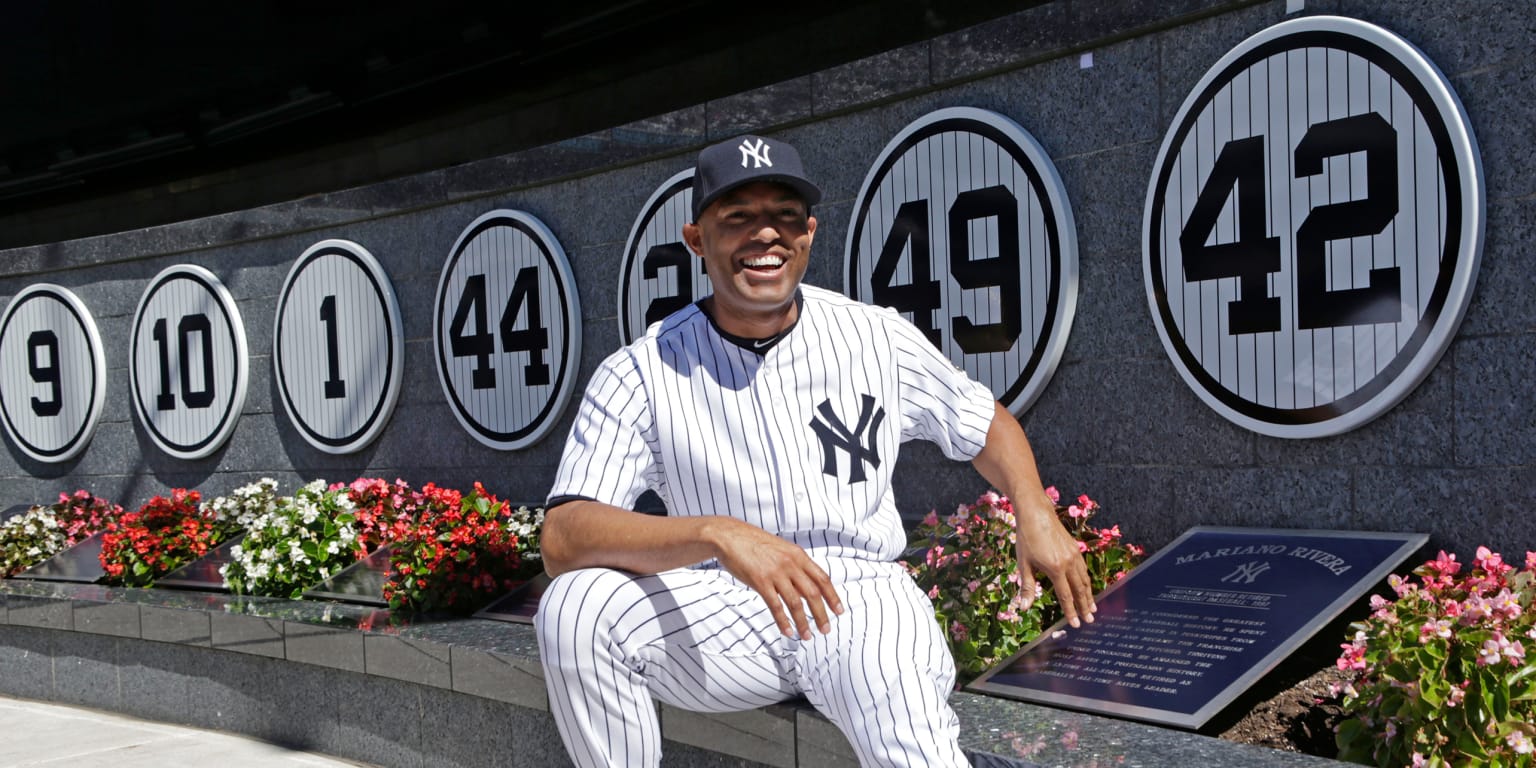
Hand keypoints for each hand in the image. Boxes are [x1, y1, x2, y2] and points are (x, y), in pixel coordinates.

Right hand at [705, 517, 844, 638]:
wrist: (729, 536)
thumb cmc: (754, 543)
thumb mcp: (781, 549)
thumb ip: (794, 566)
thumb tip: (805, 586)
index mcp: (798, 555)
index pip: (822, 578)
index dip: (833, 596)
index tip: (839, 611)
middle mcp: (790, 563)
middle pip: (813, 593)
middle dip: (821, 614)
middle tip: (825, 630)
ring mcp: (775, 572)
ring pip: (796, 603)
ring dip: (803, 622)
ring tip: (807, 636)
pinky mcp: (760, 581)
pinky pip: (776, 606)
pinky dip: (783, 622)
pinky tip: (787, 632)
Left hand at [1014, 502, 1096, 627]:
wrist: (1036, 512)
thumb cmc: (1026, 537)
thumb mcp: (1024, 563)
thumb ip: (1027, 587)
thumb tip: (1024, 607)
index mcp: (1056, 568)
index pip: (1066, 596)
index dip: (1071, 612)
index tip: (1075, 624)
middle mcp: (1069, 563)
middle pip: (1079, 590)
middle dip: (1085, 606)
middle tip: (1090, 620)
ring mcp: (1074, 555)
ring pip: (1084, 580)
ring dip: (1089, 595)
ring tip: (1093, 607)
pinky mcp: (1075, 548)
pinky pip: (1084, 569)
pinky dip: (1086, 581)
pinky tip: (1086, 586)